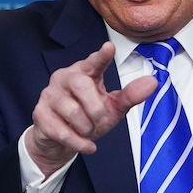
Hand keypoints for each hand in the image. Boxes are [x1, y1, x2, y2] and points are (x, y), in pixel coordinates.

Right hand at [25, 41, 157, 176]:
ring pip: (72, 111)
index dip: (101, 56)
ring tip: (88, 130)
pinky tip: (87, 145)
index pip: (94, 62)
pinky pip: (62, 130)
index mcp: (85, 72)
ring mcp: (49, 94)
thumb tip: (153, 82)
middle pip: (82, 86)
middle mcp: (64, 78)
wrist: (61, 140)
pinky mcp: (40, 114)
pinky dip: (79, 142)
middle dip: (96, 109)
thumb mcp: (112, 107)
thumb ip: (130, 95)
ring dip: (87, 127)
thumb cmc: (88, 117)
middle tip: (100, 121)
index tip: (109, 47)